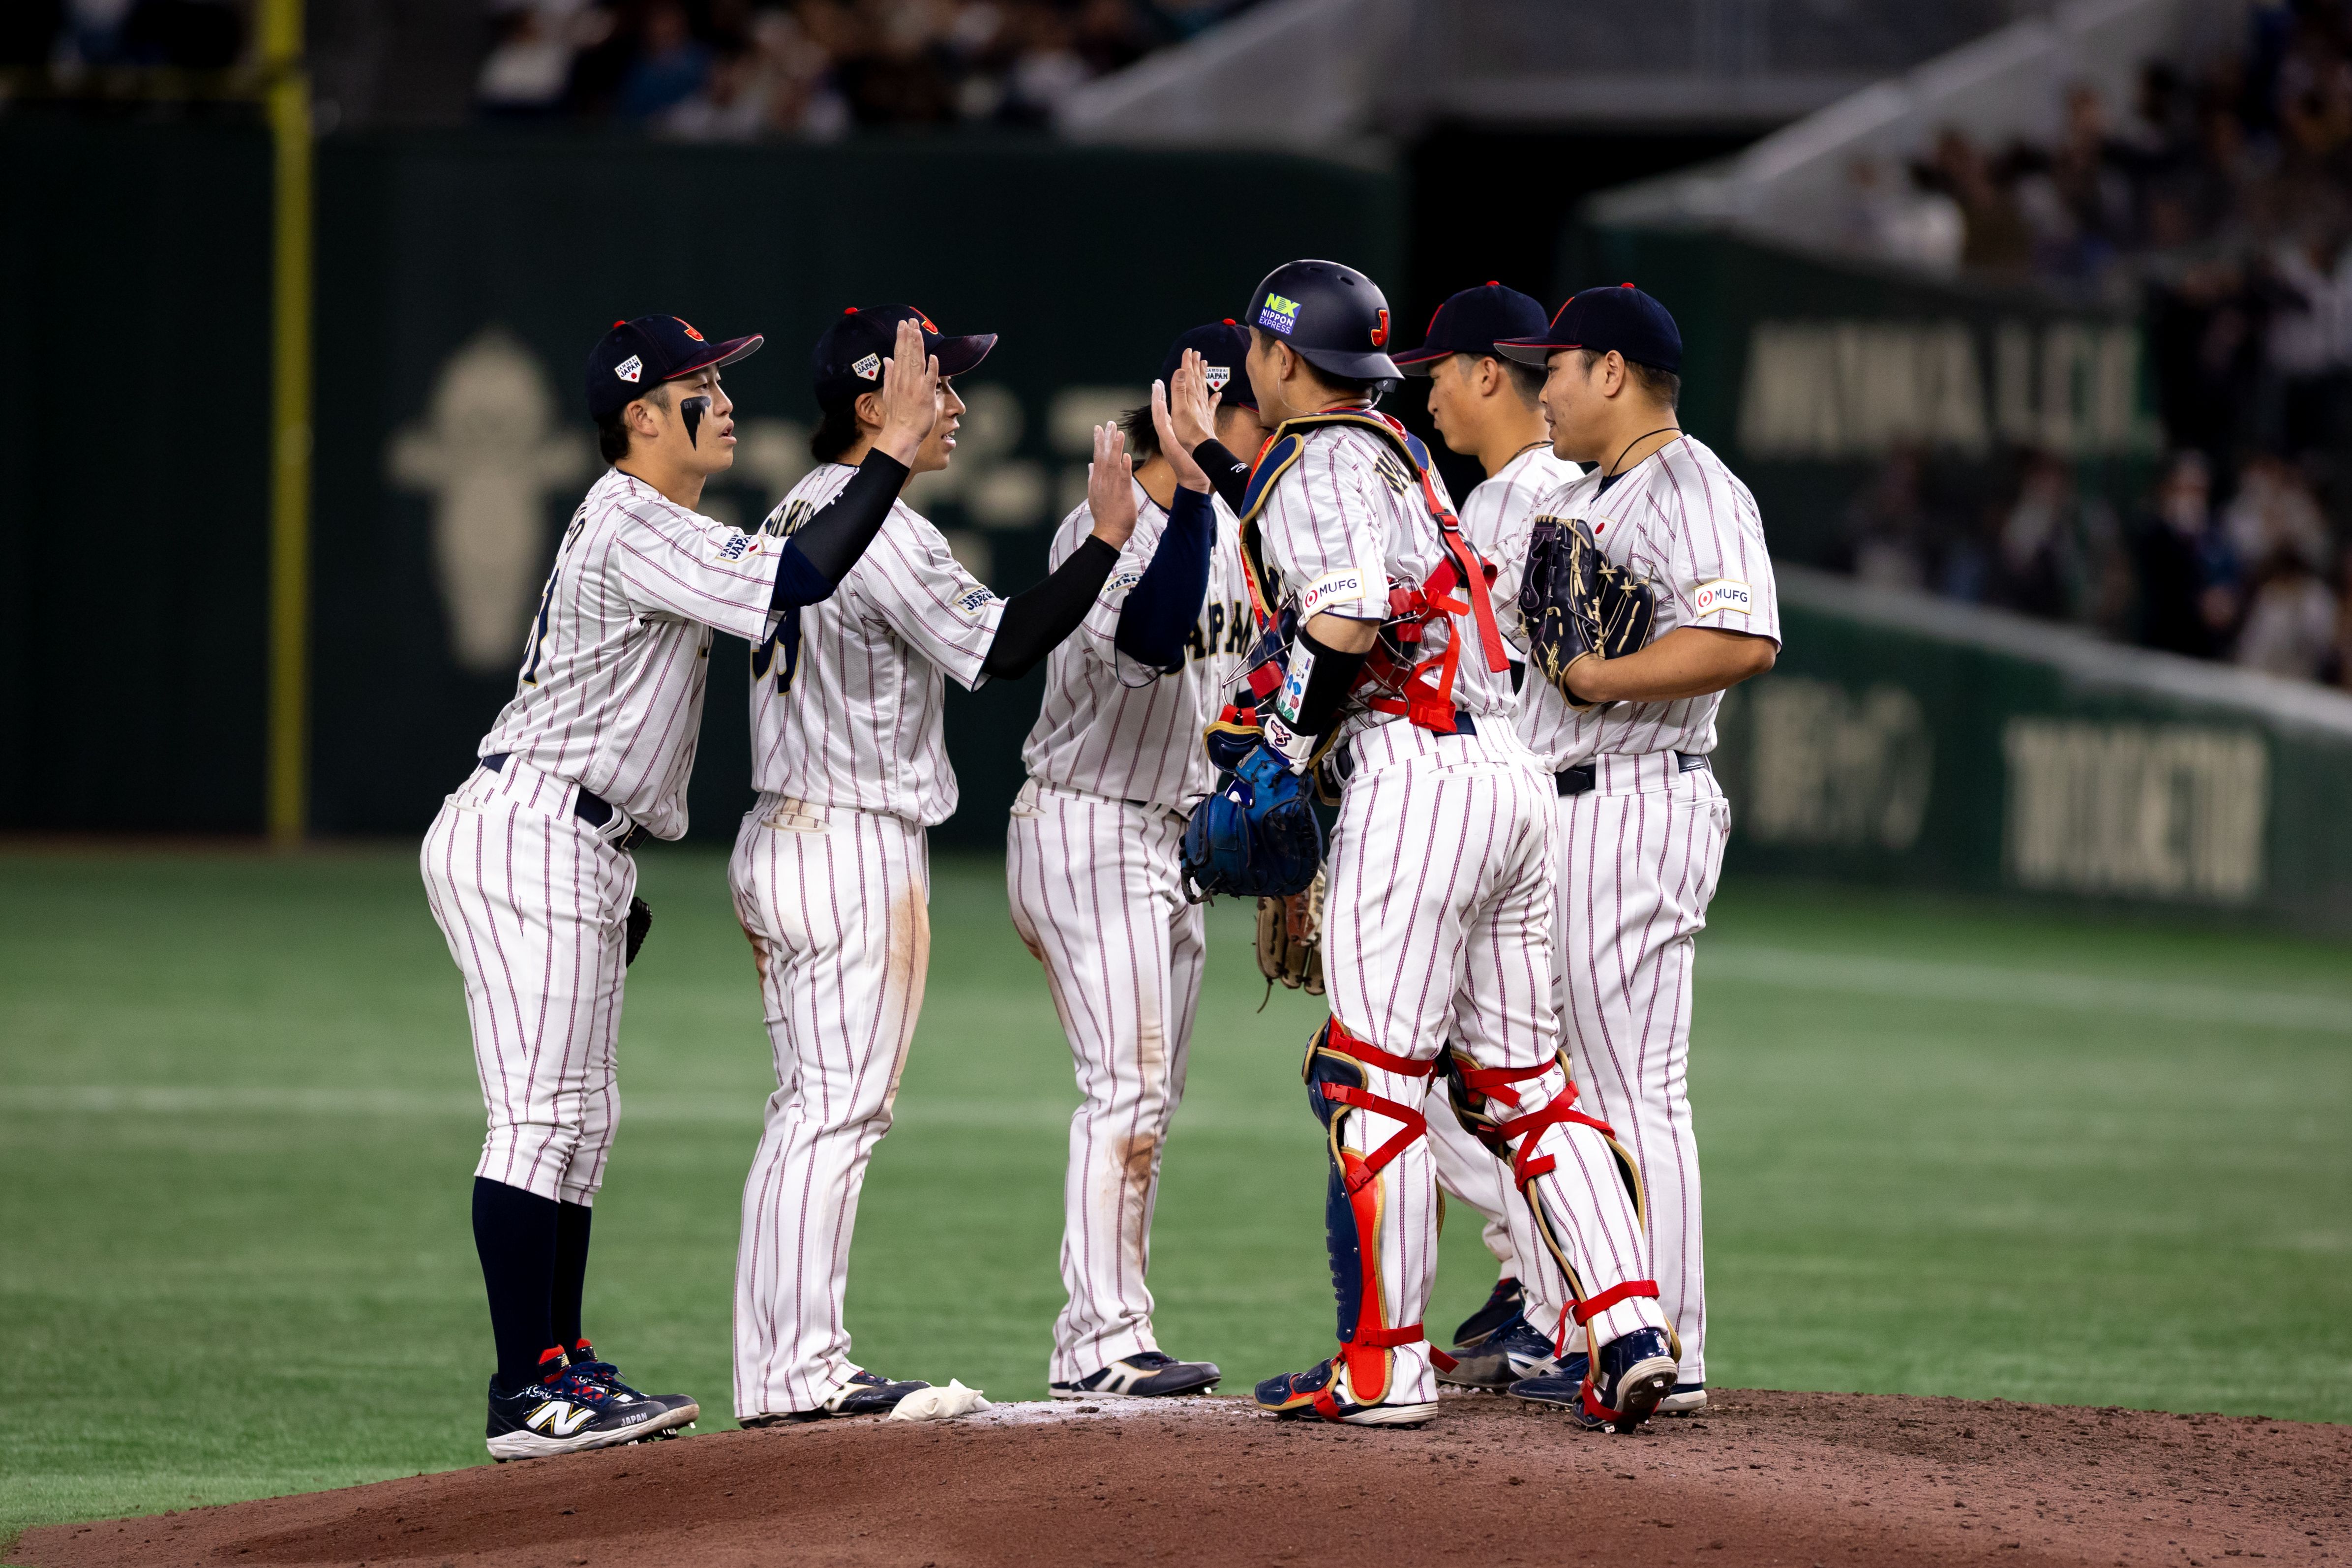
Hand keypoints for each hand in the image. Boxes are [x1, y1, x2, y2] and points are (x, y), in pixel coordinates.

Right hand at [873, 317, 940, 466]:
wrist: (901, 433)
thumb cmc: (897, 415)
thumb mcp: (889, 392)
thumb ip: (889, 374)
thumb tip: (887, 359)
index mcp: (897, 379)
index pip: (899, 354)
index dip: (901, 338)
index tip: (902, 325)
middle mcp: (904, 380)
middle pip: (907, 354)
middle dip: (909, 336)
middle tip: (910, 320)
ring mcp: (914, 387)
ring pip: (916, 362)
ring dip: (917, 346)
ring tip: (918, 330)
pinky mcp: (924, 396)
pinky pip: (929, 379)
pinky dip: (932, 368)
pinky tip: (933, 356)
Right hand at [1085, 421, 1137, 548]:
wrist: (1108, 532)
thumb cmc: (1105, 515)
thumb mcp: (1095, 494)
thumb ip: (1093, 478)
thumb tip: (1090, 465)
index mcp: (1097, 480)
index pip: (1097, 457)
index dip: (1098, 442)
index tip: (1098, 427)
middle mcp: (1102, 481)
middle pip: (1103, 456)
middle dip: (1106, 439)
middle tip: (1109, 423)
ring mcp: (1111, 487)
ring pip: (1113, 464)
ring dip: (1115, 448)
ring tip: (1118, 433)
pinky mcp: (1122, 494)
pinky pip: (1123, 478)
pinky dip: (1124, 467)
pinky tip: (1126, 456)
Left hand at [1153, 376, 1211, 493]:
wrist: (1194, 483)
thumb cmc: (1186, 468)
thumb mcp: (1174, 448)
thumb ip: (1166, 430)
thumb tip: (1160, 409)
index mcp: (1166, 435)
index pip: (1158, 413)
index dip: (1157, 398)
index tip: (1156, 384)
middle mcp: (1169, 435)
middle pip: (1163, 412)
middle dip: (1161, 397)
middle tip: (1158, 382)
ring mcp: (1176, 439)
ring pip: (1172, 416)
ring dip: (1170, 402)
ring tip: (1169, 390)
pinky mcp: (1183, 443)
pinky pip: (1181, 425)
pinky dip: (1183, 415)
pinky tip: (1187, 408)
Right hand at [1167, 347, 1219, 454]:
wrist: (1203, 447)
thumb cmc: (1188, 431)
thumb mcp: (1179, 409)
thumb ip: (1179, 389)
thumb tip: (1181, 370)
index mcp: (1190, 396)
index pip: (1188, 375)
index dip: (1188, 363)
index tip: (1189, 351)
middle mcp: (1198, 400)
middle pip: (1197, 379)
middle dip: (1195, 365)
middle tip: (1196, 353)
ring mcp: (1204, 408)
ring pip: (1203, 387)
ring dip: (1203, 376)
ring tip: (1205, 365)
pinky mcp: (1207, 417)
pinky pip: (1212, 404)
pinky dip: (1215, 398)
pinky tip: (1218, 394)